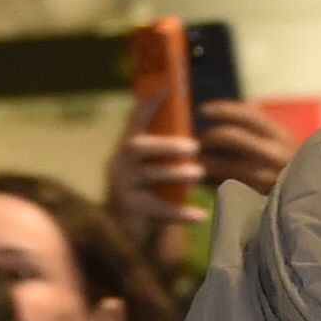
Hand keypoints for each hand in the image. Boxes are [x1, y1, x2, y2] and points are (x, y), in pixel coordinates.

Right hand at [106, 85, 205, 239]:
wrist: (121, 235)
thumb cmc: (144, 199)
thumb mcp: (152, 174)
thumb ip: (164, 159)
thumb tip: (195, 141)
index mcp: (125, 152)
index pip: (135, 122)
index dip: (150, 104)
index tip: (167, 86)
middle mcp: (119, 165)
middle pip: (137, 147)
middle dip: (166, 144)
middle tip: (194, 146)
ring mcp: (122, 188)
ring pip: (149, 176)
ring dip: (176, 174)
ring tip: (199, 173)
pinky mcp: (130, 211)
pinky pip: (158, 209)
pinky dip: (181, 212)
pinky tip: (201, 215)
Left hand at [197, 100, 299, 197]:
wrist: (319, 209)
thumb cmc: (296, 176)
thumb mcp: (288, 148)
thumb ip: (264, 134)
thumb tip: (225, 118)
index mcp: (283, 138)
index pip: (249, 114)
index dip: (222, 109)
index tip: (204, 111)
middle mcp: (276, 155)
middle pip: (228, 135)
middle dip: (208, 138)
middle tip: (202, 145)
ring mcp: (266, 179)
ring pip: (220, 164)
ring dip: (205, 162)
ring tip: (202, 165)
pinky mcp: (256, 200)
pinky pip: (222, 186)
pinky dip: (209, 182)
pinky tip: (208, 183)